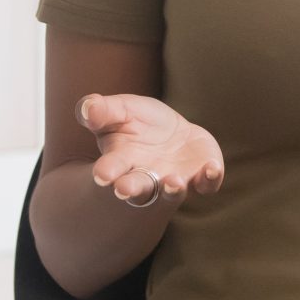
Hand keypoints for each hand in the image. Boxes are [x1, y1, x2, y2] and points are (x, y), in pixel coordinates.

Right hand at [79, 92, 222, 207]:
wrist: (172, 133)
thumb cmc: (138, 122)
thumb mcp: (120, 109)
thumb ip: (103, 110)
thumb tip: (87, 108)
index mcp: (122, 160)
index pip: (112, 168)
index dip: (107, 171)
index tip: (101, 175)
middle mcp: (147, 176)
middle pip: (138, 187)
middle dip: (131, 188)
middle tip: (123, 190)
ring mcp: (173, 179)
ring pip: (171, 192)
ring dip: (172, 189)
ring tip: (172, 182)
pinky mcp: (199, 179)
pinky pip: (206, 184)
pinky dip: (209, 179)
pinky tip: (211, 168)